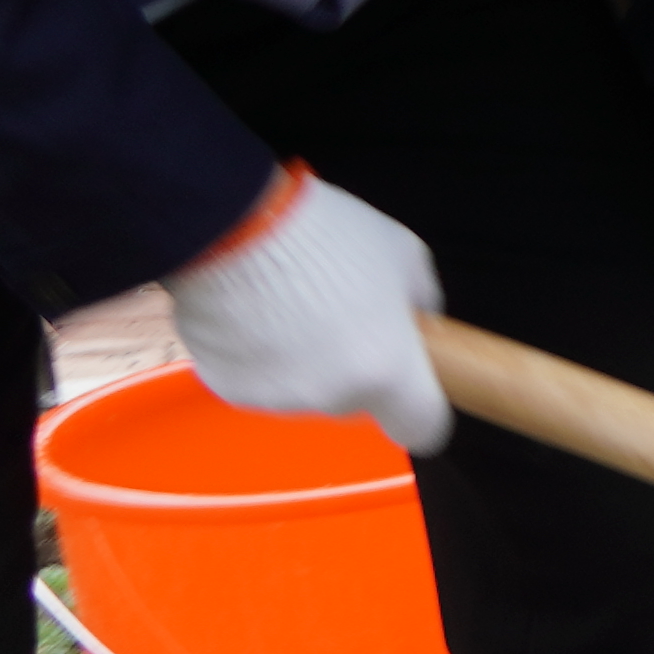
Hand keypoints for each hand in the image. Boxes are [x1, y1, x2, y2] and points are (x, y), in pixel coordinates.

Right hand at [163, 165, 449, 453]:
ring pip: (308, 391)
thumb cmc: (321, 234)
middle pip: (359, 401)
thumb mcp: (404, 255)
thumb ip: (421, 301)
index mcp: (387, 369)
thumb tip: (420, 321)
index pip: (422, 426)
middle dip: (356, 368)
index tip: (415, 389)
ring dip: (307, 362)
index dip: (420, 407)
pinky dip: (262, 357)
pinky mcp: (231, 391)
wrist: (232, 226)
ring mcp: (279, 399)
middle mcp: (334, 396)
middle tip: (342, 316)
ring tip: (292, 304)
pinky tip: (258, 314)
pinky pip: (261, 381)